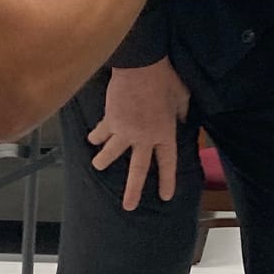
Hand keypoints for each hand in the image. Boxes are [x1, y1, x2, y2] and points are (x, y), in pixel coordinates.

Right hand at [88, 58, 191, 210]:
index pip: (167, 163)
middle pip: (137, 169)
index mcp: (165, 134)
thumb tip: (182, 119)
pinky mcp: (110, 120)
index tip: (164, 196)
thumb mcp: (182, 97)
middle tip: (128, 207)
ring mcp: (124, 131)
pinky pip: (100, 132)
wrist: (140, 66)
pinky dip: (96, 136)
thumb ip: (182, 112)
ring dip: (103, 161)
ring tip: (97, 166)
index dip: (166, 180)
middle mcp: (144, 138)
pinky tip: (91, 140)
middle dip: (133, 190)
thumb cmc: (165, 79)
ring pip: (111, 154)